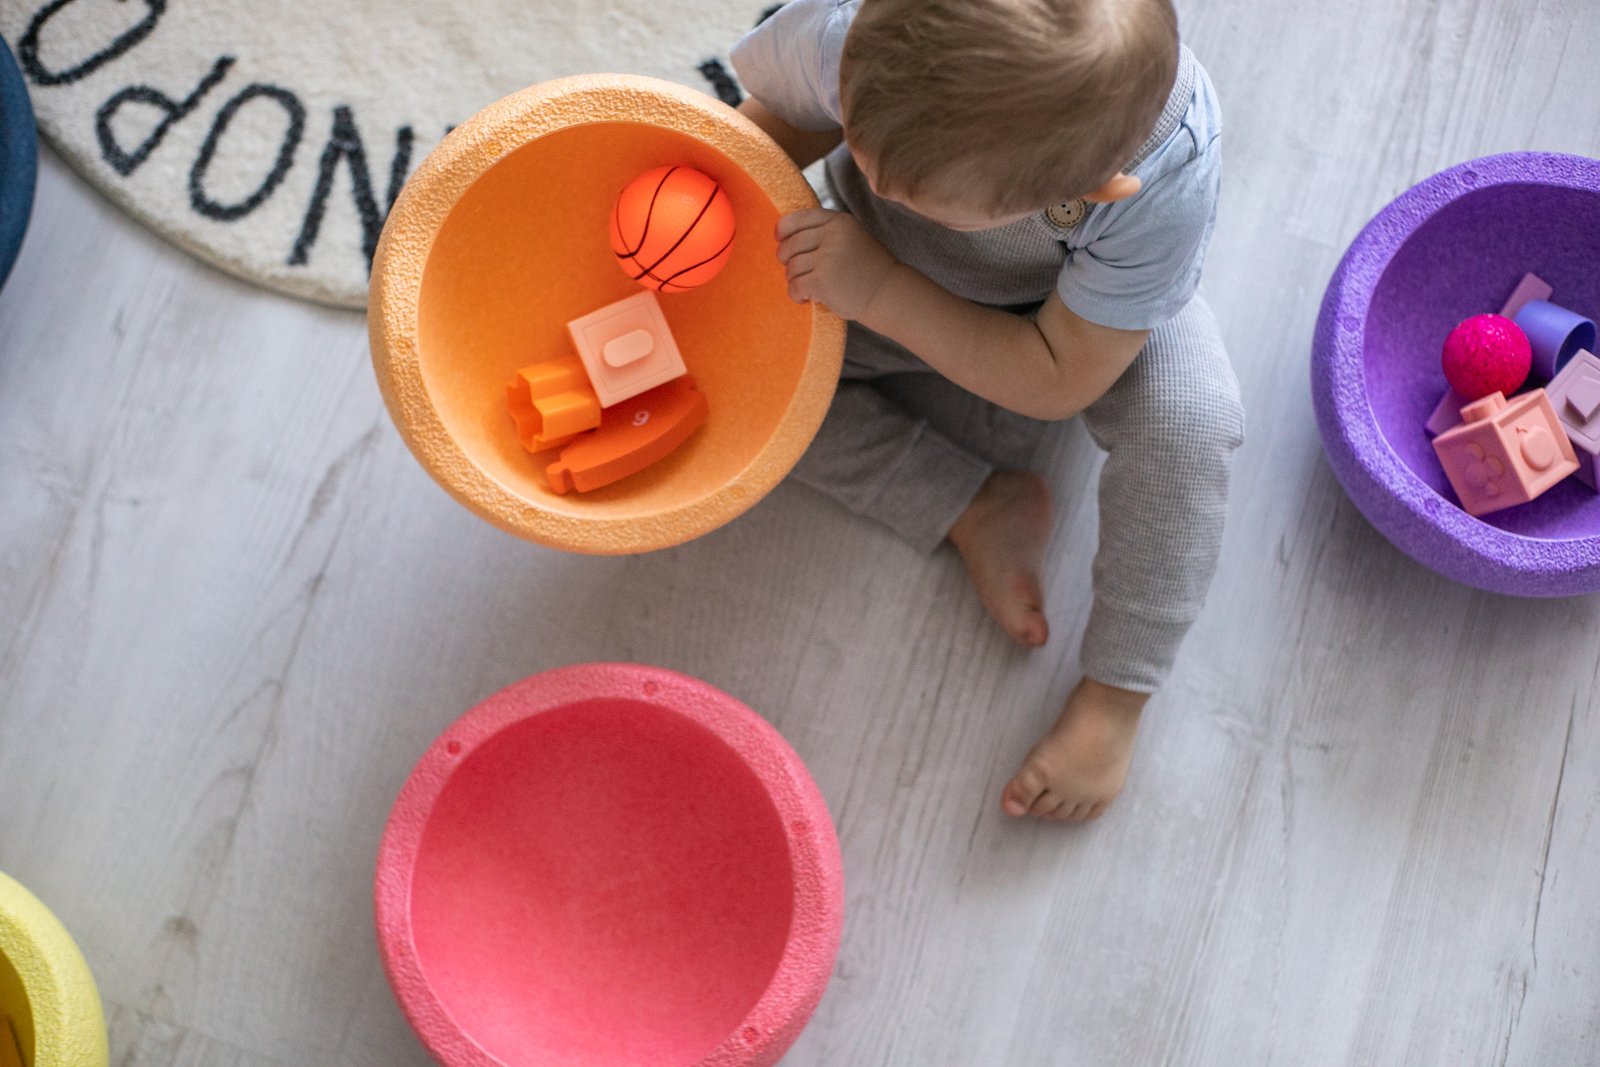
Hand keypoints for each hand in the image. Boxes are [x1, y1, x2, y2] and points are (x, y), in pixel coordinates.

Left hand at [775, 209, 897, 319]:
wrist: (888, 293)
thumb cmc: (868, 268)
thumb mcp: (852, 237)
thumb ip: (825, 232)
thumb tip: (786, 235)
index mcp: (839, 222)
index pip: (799, 218)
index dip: (783, 228)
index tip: (779, 238)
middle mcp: (832, 236)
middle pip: (790, 245)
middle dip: (786, 259)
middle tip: (795, 270)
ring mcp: (827, 259)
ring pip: (791, 267)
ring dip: (793, 279)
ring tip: (806, 287)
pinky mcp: (822, 282)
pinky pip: (795, 286)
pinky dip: (796, 294)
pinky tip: (806, 298)